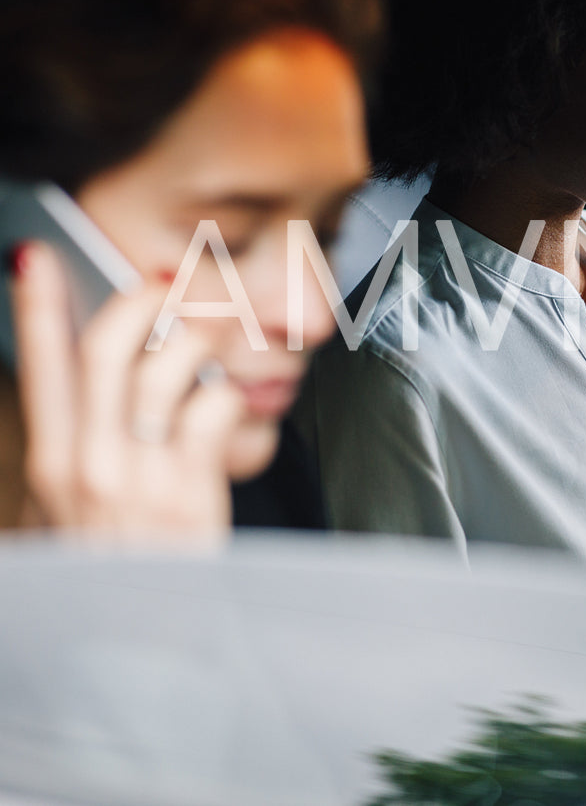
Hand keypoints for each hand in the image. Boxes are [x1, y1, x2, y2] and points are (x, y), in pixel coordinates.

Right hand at [10, 242, 244, 541]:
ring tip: (218, 339)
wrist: (144, 643)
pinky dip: (230, 396)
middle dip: (140, 303)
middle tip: (169, 287)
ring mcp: (139, 476)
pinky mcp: (191, 492)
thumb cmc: (113, 569)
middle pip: (106, 349)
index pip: (40, 367)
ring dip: (199, 340)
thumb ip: (70, 448)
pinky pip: (213, 411)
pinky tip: (234, 405)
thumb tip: (71, 385)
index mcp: (52, 462)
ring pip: (166, 369)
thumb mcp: (64, 511)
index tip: (37, 256)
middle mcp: (87, 463)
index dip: (37, 306)